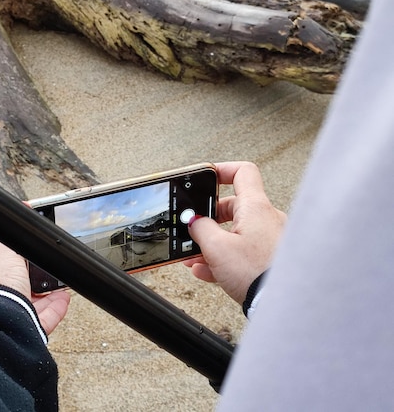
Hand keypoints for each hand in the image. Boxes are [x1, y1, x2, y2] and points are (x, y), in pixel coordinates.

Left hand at [0, 239, 70, 334]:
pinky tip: (63, 299)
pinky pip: (40, 322)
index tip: (27, 263)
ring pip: (28, 308)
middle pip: (12, 292)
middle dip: (31, 283)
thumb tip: (21, 210)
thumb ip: (10, 237)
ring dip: (46, 296)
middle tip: (46, 273)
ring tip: (60, 286)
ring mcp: (3, 324)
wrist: (0, 322)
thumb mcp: (1, 251)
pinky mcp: (21, 337)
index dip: (12, 268)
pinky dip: (54, 310)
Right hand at [184, 161, 285, 303]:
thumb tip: (193, 221)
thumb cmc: (256, 273)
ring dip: (211, 243)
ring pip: (235, 234)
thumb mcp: (216, 248)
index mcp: (256, 208)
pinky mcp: (270, 260)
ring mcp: (270, 241)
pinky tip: (206, 271)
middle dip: (208, 219)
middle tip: (193, 229)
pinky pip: (243, 252)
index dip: (221, 171)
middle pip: (233, 207)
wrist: (281, 305)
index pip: (242, 172)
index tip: (205, 178)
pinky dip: (223, 259)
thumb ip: (200, 229)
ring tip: (193, 257)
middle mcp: (267, 220)